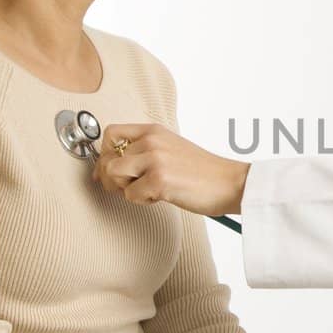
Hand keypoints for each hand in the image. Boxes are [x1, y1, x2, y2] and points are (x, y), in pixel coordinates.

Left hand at [92, 122, 248, 216]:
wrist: (230, 183)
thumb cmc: (202, 172)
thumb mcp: (170, 149)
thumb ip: (143, 151)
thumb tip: (106, 168)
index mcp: (153, 130)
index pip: (111, 133)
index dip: (103, 154)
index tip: (107, 170)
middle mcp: (151, 141)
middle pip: (107, 159)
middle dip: (111, 179)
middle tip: (127, 188)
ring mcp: (155, 159)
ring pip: (114, 176)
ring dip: (125, 189)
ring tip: (147, 191)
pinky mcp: (159, 180)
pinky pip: (130, 195)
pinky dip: (143, 201)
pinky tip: (161, 196)